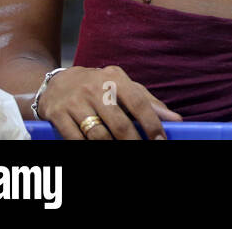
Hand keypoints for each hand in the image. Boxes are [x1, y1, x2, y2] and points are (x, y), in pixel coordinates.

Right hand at [37, 65, 179, 140]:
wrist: (57, 82)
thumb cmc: (98, 87)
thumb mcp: (123, 86)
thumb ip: (148, 102)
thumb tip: (175, 119)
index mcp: (116, 79)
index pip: (138, 103)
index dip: (151, 124)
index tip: (160, 140)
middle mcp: (95, 89)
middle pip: (119, 123)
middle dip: (133, 142)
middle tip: (143, 150)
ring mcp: (75, 102)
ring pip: (98, 135)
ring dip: (111, 148)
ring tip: (122, 153)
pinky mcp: (57, 114)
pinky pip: (75, 139)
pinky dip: (87, 147)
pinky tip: (97, 150)